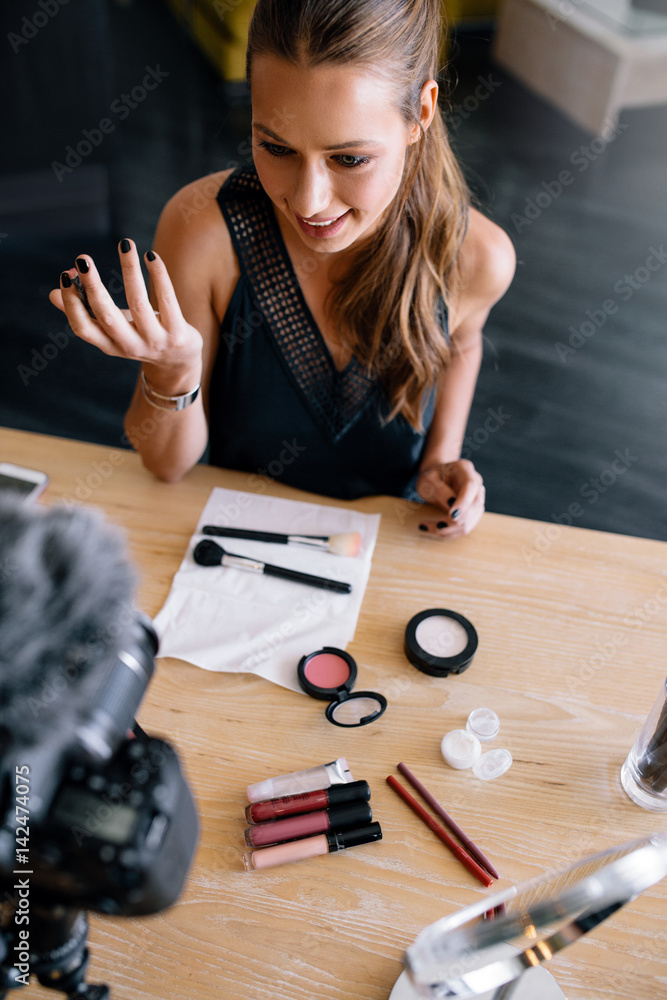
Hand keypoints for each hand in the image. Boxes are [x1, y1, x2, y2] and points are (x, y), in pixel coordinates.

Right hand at [48, 239, 202, 389]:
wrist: (179, 362)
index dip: (72, 303)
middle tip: (82, 259)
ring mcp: (155, 341)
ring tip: (125, 244)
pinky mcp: (178, 334)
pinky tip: (151, 256)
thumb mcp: (112, 329)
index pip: (83, 328)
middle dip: (93, 287)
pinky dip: (159, 276)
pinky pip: (168, 300)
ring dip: (129, 271)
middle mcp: (130, 346)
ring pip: (139, 304)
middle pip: (107, 316)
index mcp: (109, 345)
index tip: (66, 275)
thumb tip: (52, 294)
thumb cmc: (139, 336)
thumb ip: (85, 312)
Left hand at [415, 460, 485, 537]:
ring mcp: (478, 498)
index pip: (470, 486)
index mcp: (464, 470)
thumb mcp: (428, 480)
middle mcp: (476, 483)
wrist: (436, 477)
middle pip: (474, 506)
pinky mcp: (474, 511)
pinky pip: (465, 526)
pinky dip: (449, 532)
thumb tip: (452, 504)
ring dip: (448, 529)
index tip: (452, 516)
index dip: (464, 503)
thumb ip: (439, 490)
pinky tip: (432, 529)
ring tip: (425, 526)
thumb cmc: (431, 477)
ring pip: (470, 521)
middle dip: (453, 520)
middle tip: (427, 524)